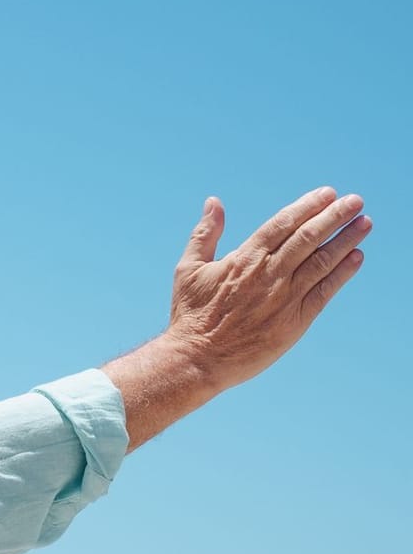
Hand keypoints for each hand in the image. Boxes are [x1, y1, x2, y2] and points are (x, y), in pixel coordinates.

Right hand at [166, 186, 368, 388]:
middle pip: (309, 237)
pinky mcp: (294, 322)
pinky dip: (342, 273)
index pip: (284, 224)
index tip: (328, 194)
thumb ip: (204, 233)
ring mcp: (284, 298)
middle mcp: (269, 274)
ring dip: (346, 240)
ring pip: (322, 261)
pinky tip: (356, 258)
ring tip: (364, 223)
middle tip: (355, 201)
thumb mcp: (188, 269)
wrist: (196, 360)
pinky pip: (324, 292)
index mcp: (244, 259)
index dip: (308, 206)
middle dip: (335, 216)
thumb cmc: (191, 315)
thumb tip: (213, 202)